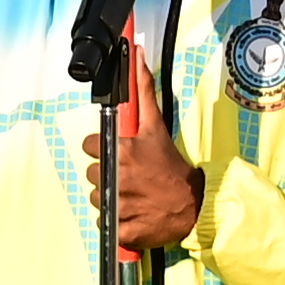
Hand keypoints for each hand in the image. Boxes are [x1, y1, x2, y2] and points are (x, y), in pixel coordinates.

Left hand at [91, 79, 201, 253]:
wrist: (194, 204)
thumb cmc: (172, 166)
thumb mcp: (156, 125)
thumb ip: (144, 91)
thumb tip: (135, 55)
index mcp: (121, 151)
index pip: (90, 146)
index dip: (102, 148)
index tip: (119, 154)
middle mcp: (116, 178)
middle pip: (92, 173)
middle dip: (107, 174)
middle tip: (129, 176)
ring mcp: (118, 206)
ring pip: (97, 198)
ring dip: (110, 198)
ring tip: (132, 195)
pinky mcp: (122, 229)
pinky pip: (105, 223)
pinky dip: (116, 221)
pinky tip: (132, 213)